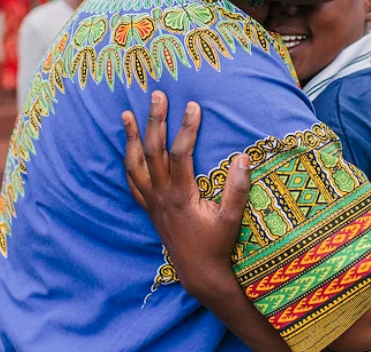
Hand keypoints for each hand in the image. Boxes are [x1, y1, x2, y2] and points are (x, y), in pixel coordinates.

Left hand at [122, 92, 250, 296]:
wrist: (199, 274)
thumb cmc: (217, 245)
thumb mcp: (232, 219)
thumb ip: (238, 189)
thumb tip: (243, 157)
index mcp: (181, 195)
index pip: (180, 153)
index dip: (186, 128)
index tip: (193, 106)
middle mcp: (161, 196)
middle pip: (153, 151)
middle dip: (155, 121)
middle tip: (157, 95)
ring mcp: (152, 202)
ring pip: (135, 164)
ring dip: (131, 138)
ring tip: (127, 114)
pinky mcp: (149, 209)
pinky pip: (132, 181)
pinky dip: (128, 162)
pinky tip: (128, 148)